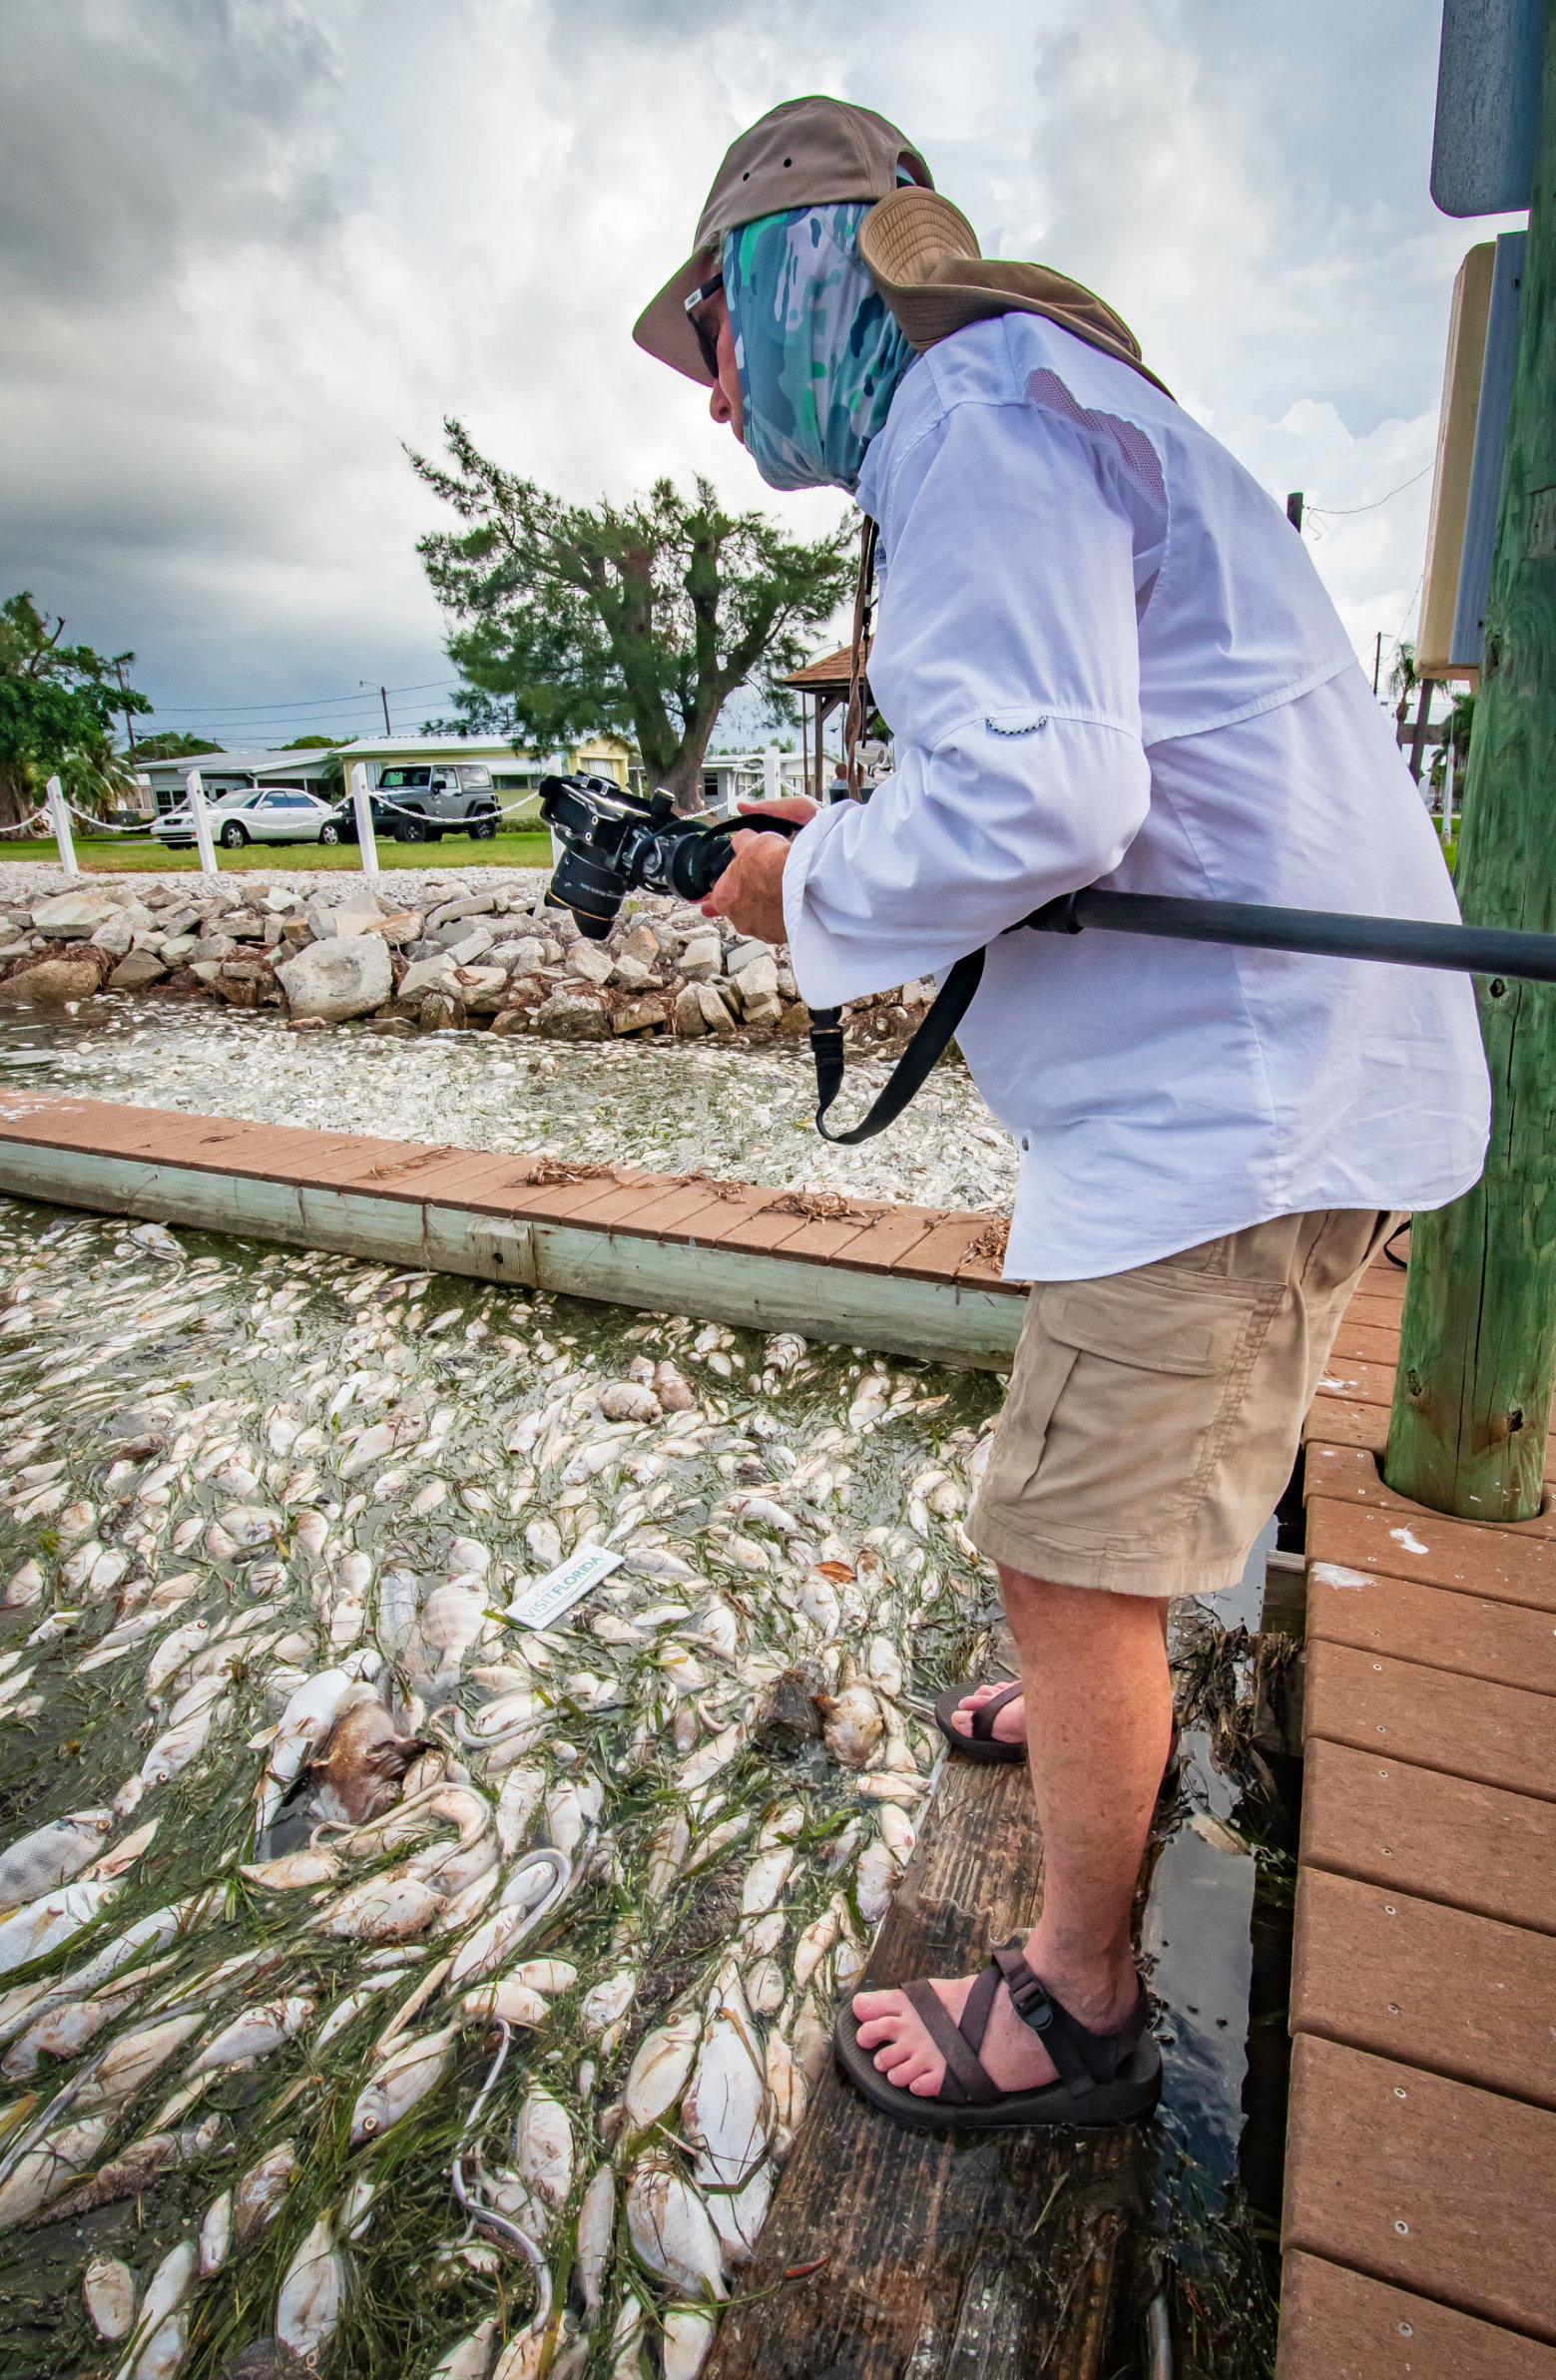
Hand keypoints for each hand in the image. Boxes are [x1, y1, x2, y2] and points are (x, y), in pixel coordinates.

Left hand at [701, 797, 816, 946]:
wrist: (800, 882)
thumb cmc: (772, 864)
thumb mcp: (751, 842)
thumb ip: (741, 843)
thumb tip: (739, 840)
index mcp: (723, 897)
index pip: (717, 897)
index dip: (722, 892)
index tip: (718, 898)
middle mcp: (738, 919)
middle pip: (739, 909)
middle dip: (749, 899)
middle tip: (761, 887)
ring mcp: (759, 931)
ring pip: (760, 920)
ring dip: (767, 910)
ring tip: (780, 895)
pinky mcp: (780, 937)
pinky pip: (778, 927)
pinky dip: (782, 918)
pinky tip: (791, 905)